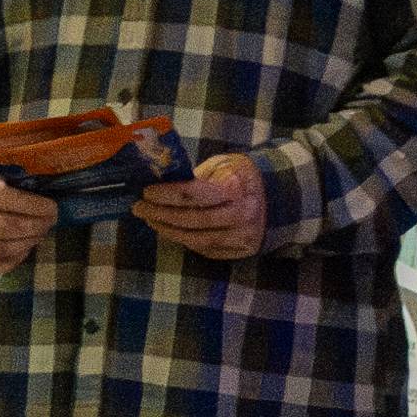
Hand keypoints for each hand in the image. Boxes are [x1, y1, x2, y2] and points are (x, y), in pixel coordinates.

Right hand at [0, 155, 59, 269]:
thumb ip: (15, 171)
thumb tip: (50, 182)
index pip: (1, 197)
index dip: (31, 205)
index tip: (51, 207)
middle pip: (2, 227)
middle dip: (34, 226)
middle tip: (50, 221)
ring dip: (26, 243)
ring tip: (40, 233)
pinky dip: (11, 261)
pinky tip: (25, 249)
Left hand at [130, 151, 275, 259]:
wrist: (277, 195)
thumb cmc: (242, 175)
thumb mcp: (222, 164)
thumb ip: (195, 175)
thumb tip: (159, 182)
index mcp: (236, 189)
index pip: (194, 194)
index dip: (167, 194)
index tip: (147, 192)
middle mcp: (242, 216)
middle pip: (192, 220)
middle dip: (161, 215)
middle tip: (139, 208)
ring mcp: (243, 237)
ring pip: (197, 240)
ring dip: (169, 231)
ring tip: (151, 220)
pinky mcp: (241, 251)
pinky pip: (206, 249)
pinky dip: (185, 241)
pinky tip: (170, 231)